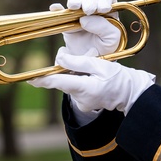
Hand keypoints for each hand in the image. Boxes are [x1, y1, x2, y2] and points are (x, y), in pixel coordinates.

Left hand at [29, 49, 154, 113]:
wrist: (130, 93)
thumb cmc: (118, 77)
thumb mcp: (100, 64)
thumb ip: (78, 61)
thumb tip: (60, 58)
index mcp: (86, 88)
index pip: (59, 83)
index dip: (43, 80)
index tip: (30, 79)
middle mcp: (81, 98)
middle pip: (63, 81)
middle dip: (67, 68)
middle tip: (87, 57)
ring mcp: (82, 103)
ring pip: (69, 83)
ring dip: (75, 73)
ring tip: (95, 69)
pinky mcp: (83, 104)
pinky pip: (75, 88)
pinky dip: (80, 80)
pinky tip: (93, 77)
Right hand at [50, 0, 121, 56]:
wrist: (90, 62)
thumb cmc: (105, 48)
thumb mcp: (112, 39)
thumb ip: (104, 27)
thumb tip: (84, 18)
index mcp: (107, 11)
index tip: (102, 9)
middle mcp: (93, 10)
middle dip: (90, 0)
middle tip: (89, 10)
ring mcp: (78, 15)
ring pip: (76, 1)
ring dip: (75, 1)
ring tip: (74, 7)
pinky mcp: (66, 22)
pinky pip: (60, 12)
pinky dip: (57, 9)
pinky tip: (55, 8)